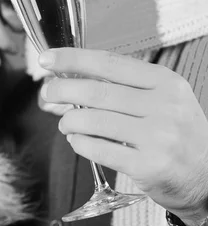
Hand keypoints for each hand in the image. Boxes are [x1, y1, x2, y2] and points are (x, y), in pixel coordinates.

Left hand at [39, 48, 207, 225]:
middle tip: (47, 94)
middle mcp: (164, 106)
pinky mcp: (148, 166)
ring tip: (65, 122)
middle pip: (97, 91)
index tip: (48, 60)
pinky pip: (99, 150)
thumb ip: (125, 86)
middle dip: (62, 90)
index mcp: (165, 82)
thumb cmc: (177, 133)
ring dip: (69, 120)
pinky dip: (79, 143)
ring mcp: (157, 137)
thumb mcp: (163, 99)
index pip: (110, 63)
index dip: (73, 59)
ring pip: (94, 121)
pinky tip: (77, 140)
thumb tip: (73, 76)